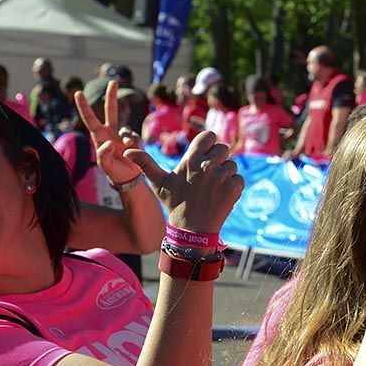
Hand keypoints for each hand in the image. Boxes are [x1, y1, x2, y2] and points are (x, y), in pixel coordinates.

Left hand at [75, 80, 143, 184]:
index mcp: (99, 136)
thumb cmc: (113, 171)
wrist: (128, 177)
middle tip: (114, 82)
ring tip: (127, 151)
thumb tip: (110, 142)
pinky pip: (135, 137)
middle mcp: (110, 132)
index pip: (90, 119)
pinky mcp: (134, 140)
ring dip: (128, 139)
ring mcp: (122, 135)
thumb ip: (104, 154)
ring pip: (127, 128)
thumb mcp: (104, 164)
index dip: (84, 106)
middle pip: (111, 110)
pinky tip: (132, 152)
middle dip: (112, 96)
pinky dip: (134, 145)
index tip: (78, 93)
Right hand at [124, 130, 243, 232]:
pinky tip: (221, 195)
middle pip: (223, 148)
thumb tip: (127, 151)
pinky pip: (239, 178)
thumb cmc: (175, 204)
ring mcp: (222, 177)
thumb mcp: (159, 183)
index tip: (203, 156)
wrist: (192, 230)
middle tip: (207, 175)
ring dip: (225, 174)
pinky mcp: (234, 188)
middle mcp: (208, 165)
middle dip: (217, 159)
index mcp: (191, 159)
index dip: (208, 144)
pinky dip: (233, 186)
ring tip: (212, 187)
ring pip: (232, 164)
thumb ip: (146, 164)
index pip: (209, 136)